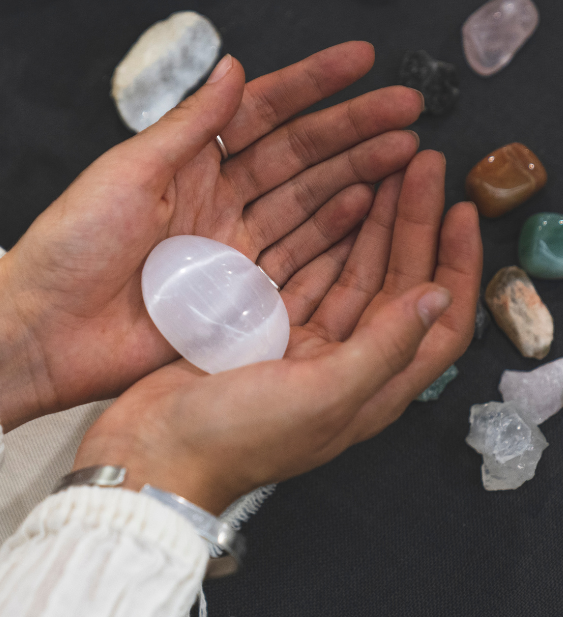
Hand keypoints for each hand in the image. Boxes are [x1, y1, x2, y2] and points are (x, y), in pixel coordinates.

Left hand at [0, 43, 423, 430]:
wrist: (45, 330)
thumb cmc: (71, 246)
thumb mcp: (129, 171)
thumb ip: (189, 125)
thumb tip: (234, 68)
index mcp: (184, 164)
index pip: (262, 113)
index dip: (312, 85)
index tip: (361, 61)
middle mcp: (213, 201)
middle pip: (296, 157)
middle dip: (352, 130)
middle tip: (408, 111)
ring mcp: (228, 249)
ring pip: (305, 204)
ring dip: (354, 177)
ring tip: (404, 154)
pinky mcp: (234, 297)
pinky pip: (294, 260)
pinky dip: (333, 235)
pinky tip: (366, 208)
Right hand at [72, 150, 481, 514]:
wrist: (156, 451)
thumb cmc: (237, 437)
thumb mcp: (323, 395)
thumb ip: (383, 347)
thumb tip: (436, 296)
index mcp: (372, 388)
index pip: (437, 320)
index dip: (456, 264)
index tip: (461, 210)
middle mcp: (345, 364)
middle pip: (394, 284)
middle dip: (411, 225)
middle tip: (418, 165)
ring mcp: (301, 346)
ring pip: (350, 273)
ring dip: (370, 225)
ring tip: (383, 172)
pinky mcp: (260, 331)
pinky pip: (304, 275)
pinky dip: (320, 240)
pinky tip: (330, 204)